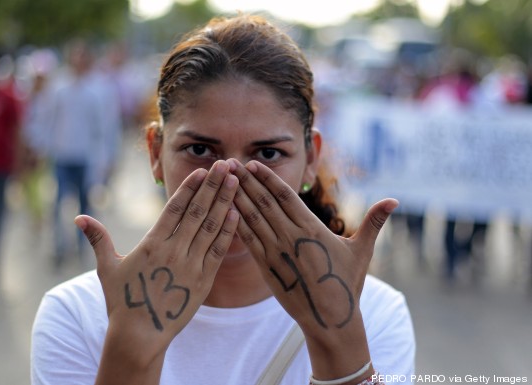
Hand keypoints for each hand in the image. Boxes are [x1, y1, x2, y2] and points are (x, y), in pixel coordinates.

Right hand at [75, 160, 238, 373]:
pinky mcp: (203, 281)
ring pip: (210, 227)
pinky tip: (236, 214)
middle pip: (197, 211)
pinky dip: (228, 232)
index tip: (203, 171)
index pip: (175, 208)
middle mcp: (173, 250)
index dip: (190, 188)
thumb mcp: (107, 268)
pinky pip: (218, 251)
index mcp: (152, 243)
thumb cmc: (122, 300)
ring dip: (224, 202)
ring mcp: (190, 265)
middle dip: (212, 186)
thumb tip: (78, 218)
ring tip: (235, 182)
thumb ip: (98, 239)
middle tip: (225, 165)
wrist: (139, 335)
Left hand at [228, 159, 397, 378]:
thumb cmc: (347, 283)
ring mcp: (276, 252)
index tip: (252, 163)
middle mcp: (291, 237)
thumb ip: (373, 221)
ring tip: (222, 180)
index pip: (284, 196)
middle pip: (263, 202)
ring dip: (236, 197)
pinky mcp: (266, 268)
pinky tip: (224, 210)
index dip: (266, 178)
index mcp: (312, 228)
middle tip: (228, 162)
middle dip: (245, 181)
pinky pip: (247, 240)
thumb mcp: (362, 250)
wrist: (330, 319)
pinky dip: (235, 222)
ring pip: (252, 218)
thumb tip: (395, 200)